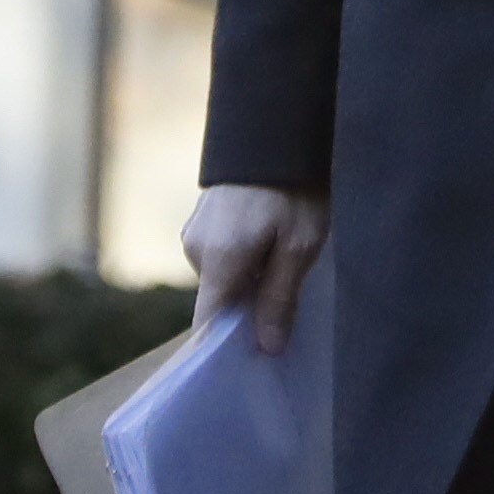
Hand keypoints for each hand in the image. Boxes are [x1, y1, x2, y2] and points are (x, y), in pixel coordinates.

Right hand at [182, 183, 329, 355]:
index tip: (253, 365)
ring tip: (284, 266)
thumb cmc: (293, 189)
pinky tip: (269, 247)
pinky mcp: (200, 219)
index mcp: (217, 260)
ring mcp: (194, 231)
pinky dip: (241, 262)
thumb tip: (267, 348)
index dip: (227, 348)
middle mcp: (195, 249)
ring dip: (248, 282)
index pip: (207, 323)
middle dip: (249, 310)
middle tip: (289, 307)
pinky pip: (219, 257)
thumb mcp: (299, 247)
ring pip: (221, 279)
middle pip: (218, 301)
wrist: (275, 129)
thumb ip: (279, 299)